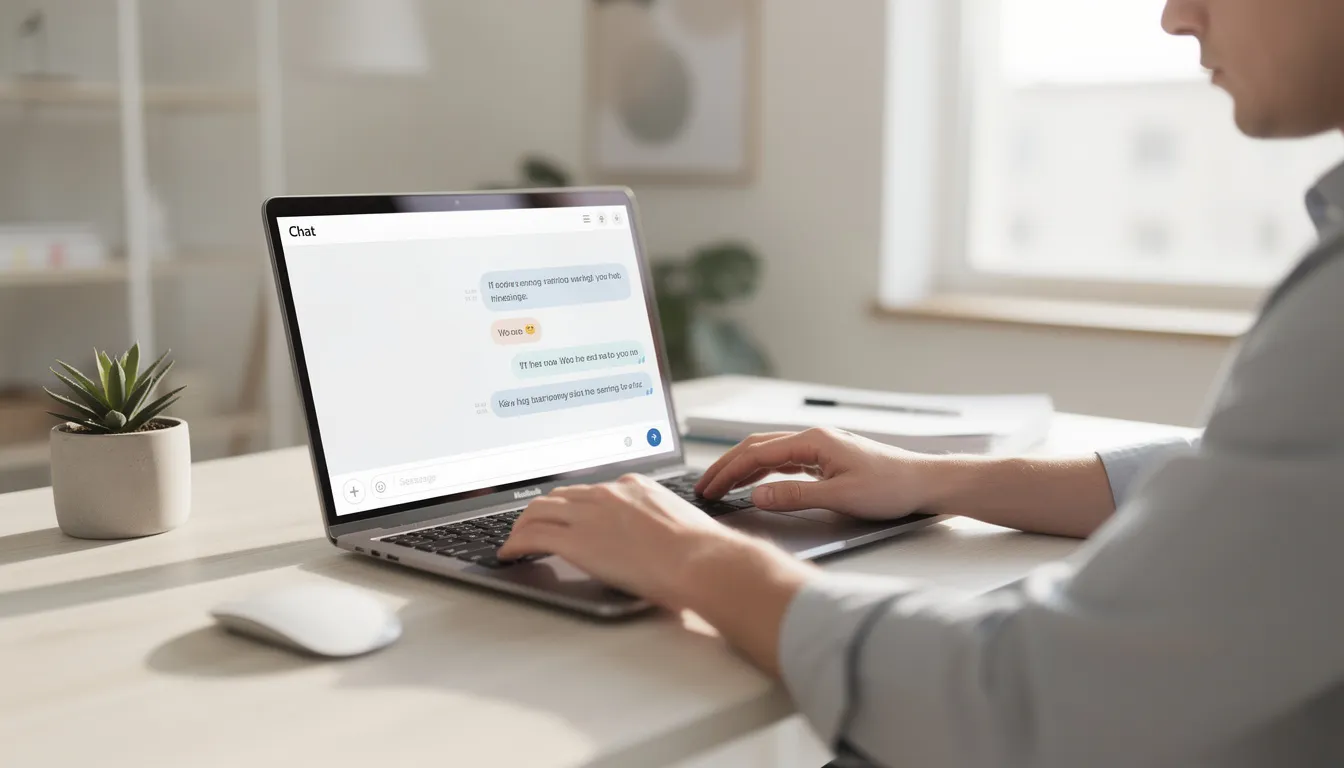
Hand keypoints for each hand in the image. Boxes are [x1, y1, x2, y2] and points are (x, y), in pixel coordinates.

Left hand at [498, 473, 755, 608]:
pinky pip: (532, 536)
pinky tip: (510, 554)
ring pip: (538, 510)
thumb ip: (660, 521)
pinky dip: (515, 544)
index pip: (592, 490)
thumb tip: (661, 539)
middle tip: (533, 525)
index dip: (574, 503)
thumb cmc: (701, 550)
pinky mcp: (575, 540)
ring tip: (516, 540)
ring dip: (523, 525)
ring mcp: (589, 514)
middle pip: (560, 496)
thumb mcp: (681, 522)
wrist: (700, 559)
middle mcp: (607, 493)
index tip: (568, 513)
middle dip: (543, 510)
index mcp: (634, 486)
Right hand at [695, 428, 949, 520]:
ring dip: (743, 468)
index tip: (708, 488)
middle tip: (704, 487)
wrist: (924, 482)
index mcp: (813, 441)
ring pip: (770, 453)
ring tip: (721, 486)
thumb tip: (756, 496)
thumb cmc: (891, 487)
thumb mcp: (840, 497)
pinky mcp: (827, 459)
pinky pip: (785, 462)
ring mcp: (820, 447)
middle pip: (757, 447)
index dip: (728, 471)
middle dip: (727, 466)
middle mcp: (814, 439)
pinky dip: (764, 471)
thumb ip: (795, 496)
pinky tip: (756, 484)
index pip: (757, 454)